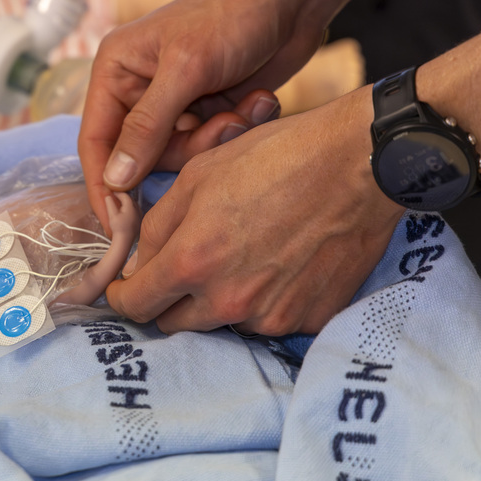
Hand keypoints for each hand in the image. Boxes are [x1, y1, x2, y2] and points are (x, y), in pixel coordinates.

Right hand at [78, 0, 327, 228]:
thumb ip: (148, 127)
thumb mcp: (186, 69)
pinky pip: (210, 145)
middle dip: (186, 150)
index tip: (119, 229)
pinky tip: (256, 102)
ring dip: (216, 138)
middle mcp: (138, 90)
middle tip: (221, 127)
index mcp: (115, 72)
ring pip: (181, 155)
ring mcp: (175, 103)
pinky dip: (235, 130)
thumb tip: (115, 180)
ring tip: (243, 108)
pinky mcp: (208, 110)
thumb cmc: (232, 14)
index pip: (96, 141)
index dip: (104, 186)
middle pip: (143, 156)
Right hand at [105, 191, 139, 245]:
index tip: (111, 192)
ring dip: (126, 202)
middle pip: (130, 199)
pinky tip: (124, 211)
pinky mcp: (139, 220)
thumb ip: (110, 203)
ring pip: (133, 204)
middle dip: (122, 196)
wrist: (125, 241)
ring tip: (118, 203)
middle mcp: (137, 209)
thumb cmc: (118, 228)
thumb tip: (108, 196)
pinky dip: (129, 208)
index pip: (125, 195)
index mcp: (131, 207)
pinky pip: (135, 210)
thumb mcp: (112, 215)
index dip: (117, 192)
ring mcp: (140, 215)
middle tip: (114, 196)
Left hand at [106, 87, 405, 335]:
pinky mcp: (310, 319)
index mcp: (192, 262)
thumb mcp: (196, 175)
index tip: (124, 286)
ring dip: (219, 300)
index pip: (135, 305)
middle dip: (168, 299)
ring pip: (223, 322)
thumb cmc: (274, 158)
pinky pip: (268, 320)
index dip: (122, 295)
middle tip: (182, 266)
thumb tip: (137, 261)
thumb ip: (156, 226)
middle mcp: (230, 300)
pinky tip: (277, 262)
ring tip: (242, 253)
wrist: (358, 164)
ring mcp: (273, 315)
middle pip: (175, 322)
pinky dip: (263, 301)